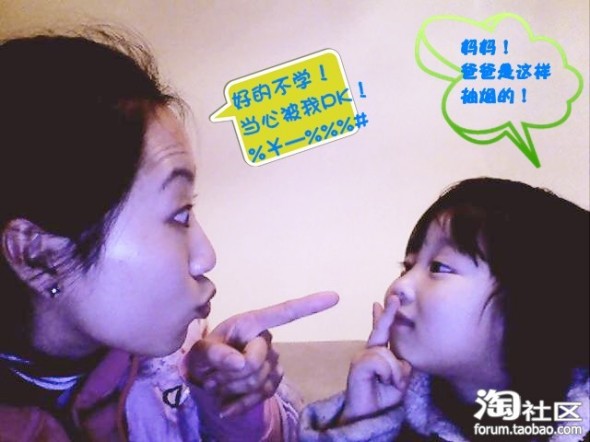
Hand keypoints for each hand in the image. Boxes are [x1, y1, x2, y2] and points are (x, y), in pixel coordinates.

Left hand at [185, 291, 338, 416]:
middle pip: (256, 363)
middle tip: (210, 374)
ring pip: (258, 381)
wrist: (205, 377)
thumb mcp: (198, 352)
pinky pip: (263, 395)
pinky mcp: (273, 380)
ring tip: (216, 383)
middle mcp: (267, 338)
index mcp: (251, 323)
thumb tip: (241, 362)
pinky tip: (226, 407)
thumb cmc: (204, 356)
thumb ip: (212, 353)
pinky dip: (241, 403)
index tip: (335, 296)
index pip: (283, 313)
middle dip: (229, 374)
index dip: (309, 305)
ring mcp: (273, 360)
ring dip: (231, 388)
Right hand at [340, 295, 411, 423]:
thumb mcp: (400, 380)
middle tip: (395, 298)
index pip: (381, 331)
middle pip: (381, 330)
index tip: (386, 301)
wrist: (368, 416)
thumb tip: (402, 358)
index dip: (384, 316)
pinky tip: (383, 382)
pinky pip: (380, 360)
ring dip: (395, 372)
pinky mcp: (358, 364)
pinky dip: (388, 373)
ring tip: (391, 384)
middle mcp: (368, 351)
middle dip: (388, 314)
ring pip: (387, 352)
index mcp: (378, 354)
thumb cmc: (383, 398)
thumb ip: (402, 366)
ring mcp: (361, 356)